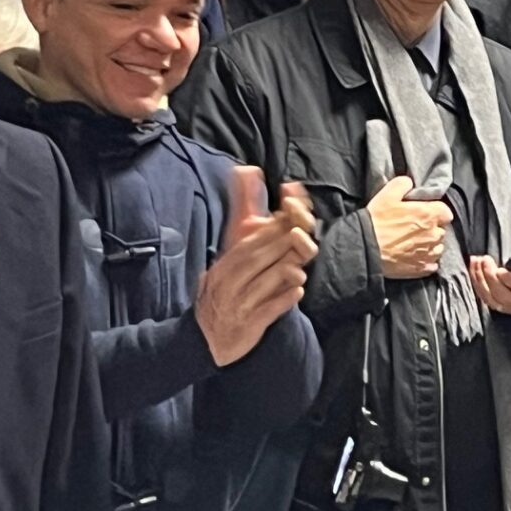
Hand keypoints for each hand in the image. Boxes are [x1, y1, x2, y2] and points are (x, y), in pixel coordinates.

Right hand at [197, 167, 316, 366]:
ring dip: (287, 271)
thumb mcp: (229, 253)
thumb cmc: (223, 290)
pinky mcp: (250, 325)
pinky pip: (269, 310)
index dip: (275, 221)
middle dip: (285, 242)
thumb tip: (247, 170)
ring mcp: (240, 303)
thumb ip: (243, 215)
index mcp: (227, 261)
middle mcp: (231, 279)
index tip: (294, 207)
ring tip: (300, 266)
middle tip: (306, 233)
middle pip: (260, 255)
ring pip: (267, 281)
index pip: (252, 236)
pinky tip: (296, 292)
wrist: (204, 339)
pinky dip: (283, 300)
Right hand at [365, 176, 451, 279]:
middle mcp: (434, 235)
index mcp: (429, 215)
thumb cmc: (377, 221)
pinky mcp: (422, 268)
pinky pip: (432, 264)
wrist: (366, 248)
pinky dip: (425, 260)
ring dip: (429, 245)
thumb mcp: (387, 194)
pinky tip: (413, 256)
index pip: (446, 212)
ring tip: (413, 243)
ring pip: (438, 248)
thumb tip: (409, 183)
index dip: (436, 212)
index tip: (426, 213)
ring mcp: (429, 253)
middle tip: (414, 228)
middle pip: (441, 230)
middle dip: (432, 228)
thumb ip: (403, 184)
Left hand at [469, 251, 510, 316]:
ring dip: (480, 280)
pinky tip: (474, 271)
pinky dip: (478, 285)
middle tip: (484, 259)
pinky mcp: (503, 308)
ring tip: (475, 262)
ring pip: (493, 299)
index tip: (500, 269)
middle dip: (490, 276)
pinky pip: (487, 299)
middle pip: (504, 294)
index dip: (510, 280)